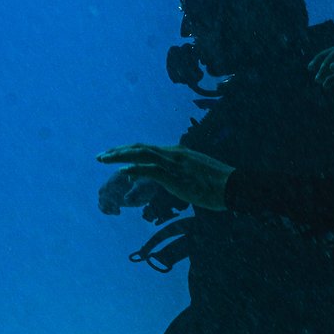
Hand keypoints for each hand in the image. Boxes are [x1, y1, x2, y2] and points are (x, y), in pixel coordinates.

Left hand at [96, 144, 234, 211]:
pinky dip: (135, 169)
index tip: (114, 154)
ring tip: (103, 159)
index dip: (128, 150)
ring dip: (119, 156)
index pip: (147, 148)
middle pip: (139, 147)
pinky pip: (150, 170)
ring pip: (140, 154)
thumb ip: (180, 172)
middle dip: (118, 151)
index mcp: (177, 152)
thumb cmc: (218, 183)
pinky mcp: (175, 175)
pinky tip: (122, 171)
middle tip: (101, 155)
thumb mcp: (195, 173)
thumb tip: (169, 177)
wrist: (233, 186)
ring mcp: (173, 163)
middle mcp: (172, 153)